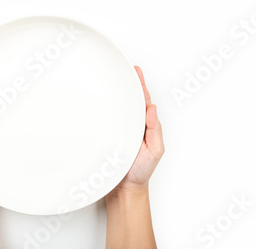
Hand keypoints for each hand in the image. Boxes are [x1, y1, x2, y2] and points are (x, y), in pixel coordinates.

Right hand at [110, 66, 163, 193]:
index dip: (140, 85)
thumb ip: (154, 129)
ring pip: (118, 108)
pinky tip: (100, 99)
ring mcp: (119, 129)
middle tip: (126, 68)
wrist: (124, 188)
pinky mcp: (107, 135)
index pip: (143, 101)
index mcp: (145, 126)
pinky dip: (104, 108)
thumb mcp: (155, 150)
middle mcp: (132, 125)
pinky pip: (106, 118)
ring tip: (114, 77)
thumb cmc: (139, 171)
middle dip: (129, 83)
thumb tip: (152, 109)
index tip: (136, 71)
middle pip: (131, 100)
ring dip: (117, 93)